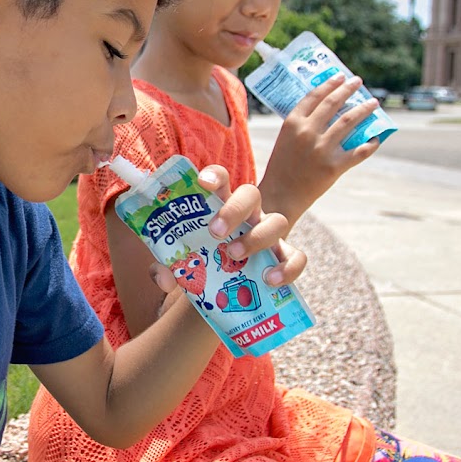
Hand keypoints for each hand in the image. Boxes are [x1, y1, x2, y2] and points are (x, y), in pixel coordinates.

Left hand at [148, 166, 303, 295]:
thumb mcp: (183, 262)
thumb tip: (164, 277)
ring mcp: (268, 233)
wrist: (226, 285)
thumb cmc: (204, 261)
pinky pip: (296, 257)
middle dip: (233, 210)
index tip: (202, 183)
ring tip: (234, 255)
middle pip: (250, 194)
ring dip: (256, 237)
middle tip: (214, 232)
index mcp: (220, 205)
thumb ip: (168, 267)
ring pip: (277, 221)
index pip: (221, 179)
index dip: (214, 175)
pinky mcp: (284, 256)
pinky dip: (287, 268)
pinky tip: (269, 280)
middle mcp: (248, 213)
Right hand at [260, 75, 378, 228]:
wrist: (281, 197)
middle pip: (333, 103)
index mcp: (292, 123)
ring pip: (349, 121)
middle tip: (358, 83)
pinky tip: (376, 137)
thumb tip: (328, 111)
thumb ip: (302, 125)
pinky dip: (371, 143)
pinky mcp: (335, 166)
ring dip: (364, 109)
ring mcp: (322, 149)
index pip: (314, 95)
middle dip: (348, 89)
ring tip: (372, 103)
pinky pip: (360, 150)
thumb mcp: (285, 140)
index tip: (341, 76)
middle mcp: (307, 132)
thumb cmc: (282, 167)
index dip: (330, 84)